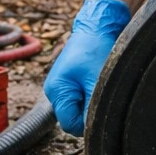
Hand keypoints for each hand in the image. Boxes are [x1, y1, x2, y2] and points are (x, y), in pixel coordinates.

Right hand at [43, 0, 130, 134]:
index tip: (102, 110)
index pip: (70, 124)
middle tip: (101, 93)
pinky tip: (94, 80)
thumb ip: (93, 107)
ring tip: (97, 83)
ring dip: (88, 102)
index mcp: (56, 91)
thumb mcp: (97, 81)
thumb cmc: (96, 49)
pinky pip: (76, 98)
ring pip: (75, 108)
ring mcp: (58, 85)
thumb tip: (93, 128)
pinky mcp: (66, 81)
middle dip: (87, 112)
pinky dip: (87, 94)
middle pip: (71, 118)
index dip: (87, 123)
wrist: (96, 26)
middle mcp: (53, 90)